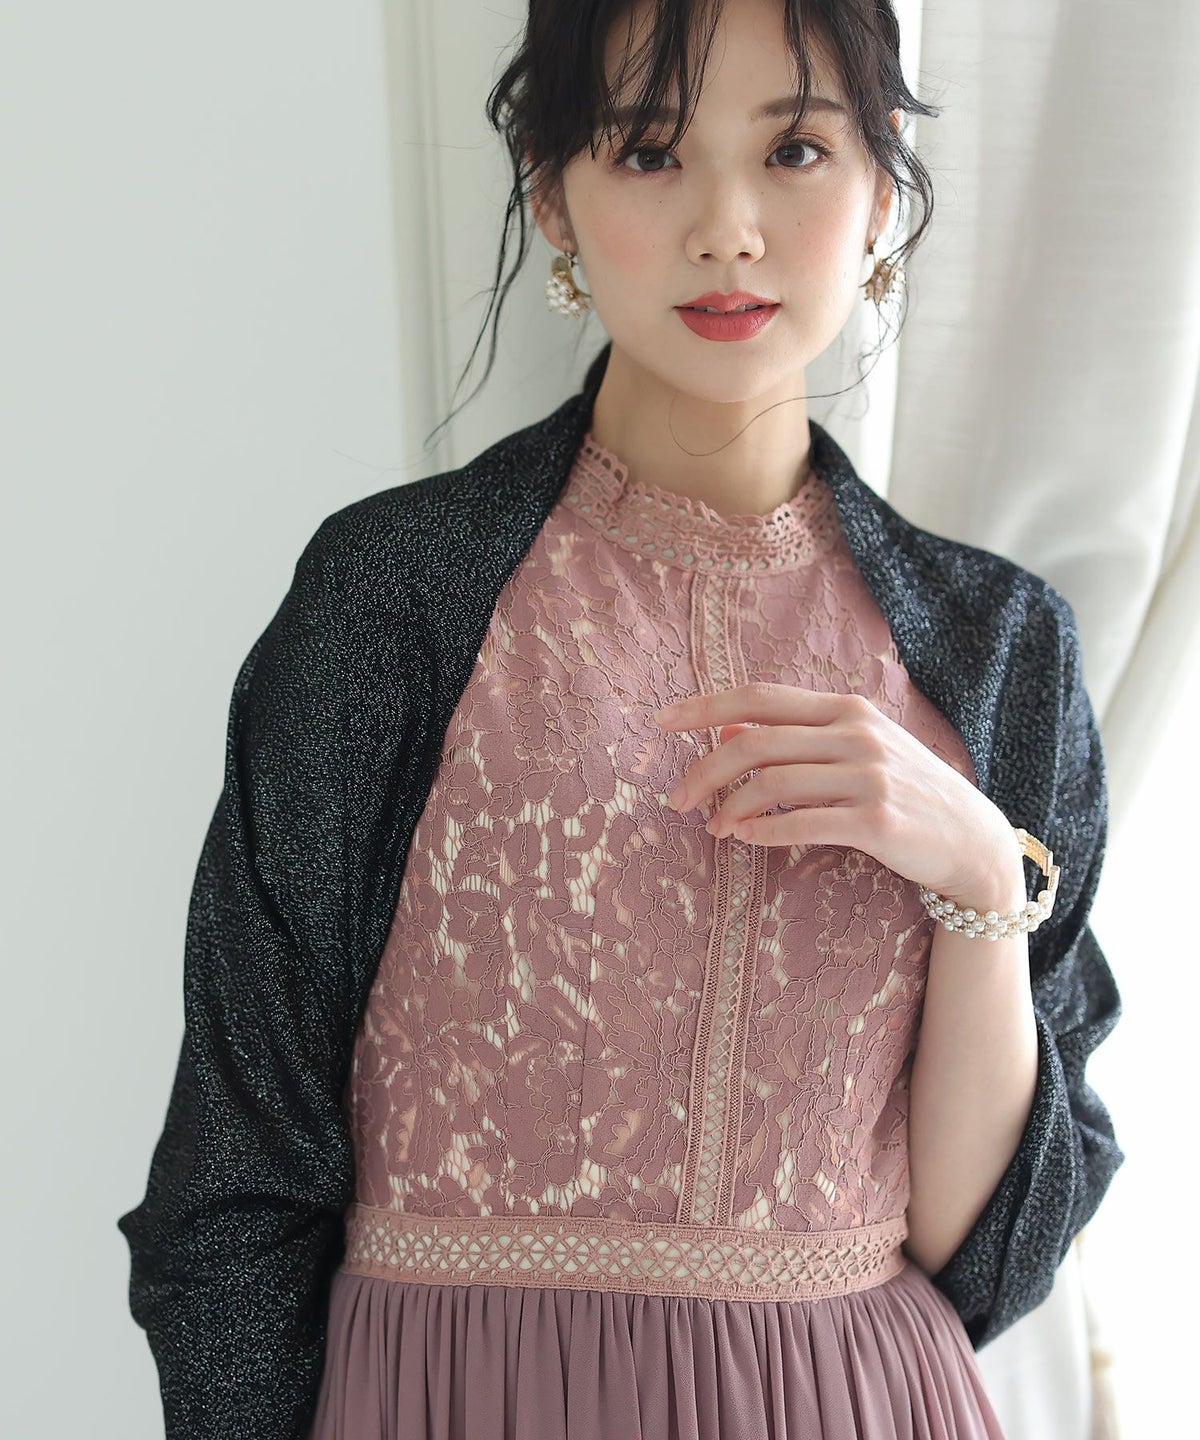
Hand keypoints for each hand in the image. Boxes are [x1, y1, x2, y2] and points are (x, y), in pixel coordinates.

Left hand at [653, 682, 1020, 908]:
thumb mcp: (855, 751)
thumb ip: (796, 736)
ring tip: (712, 828)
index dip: (705, 706)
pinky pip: (801, 823)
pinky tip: (743, 840)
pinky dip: (761, 832)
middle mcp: (857, 734)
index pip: (760, 697)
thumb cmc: (905, 793)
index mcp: (846, 710)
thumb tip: (728, 727)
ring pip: (771, 784)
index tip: (661, 721)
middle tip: (677, 800)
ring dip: (728, 808)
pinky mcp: (877, 820)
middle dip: (703, 770)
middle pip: (755, 742)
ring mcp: (869, 776)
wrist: (973, 841)